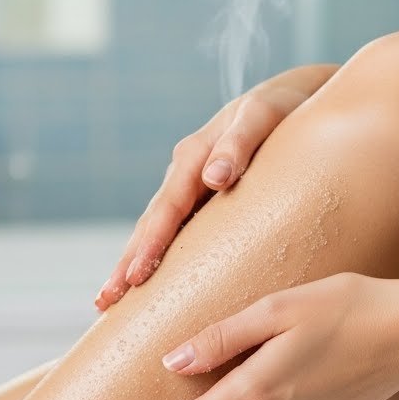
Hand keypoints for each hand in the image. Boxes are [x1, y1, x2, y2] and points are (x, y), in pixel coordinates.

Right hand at [95, 64, 337, 309]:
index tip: (135, 278)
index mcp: (194, 155)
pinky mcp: (204, 199)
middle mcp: (185, 173)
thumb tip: (214, 177)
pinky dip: (158, 256)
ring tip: (111, 302)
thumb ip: (239, 144)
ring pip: (157, 230)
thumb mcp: (262, 117)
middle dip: (127, 264)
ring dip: (133, 264)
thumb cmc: (281, 107)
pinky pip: (177, 231)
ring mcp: (192, 188)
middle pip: (150, 224)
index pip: (167, 209)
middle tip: (105, 302)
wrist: (293, 97)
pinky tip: (149, 283)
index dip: (150, 245)